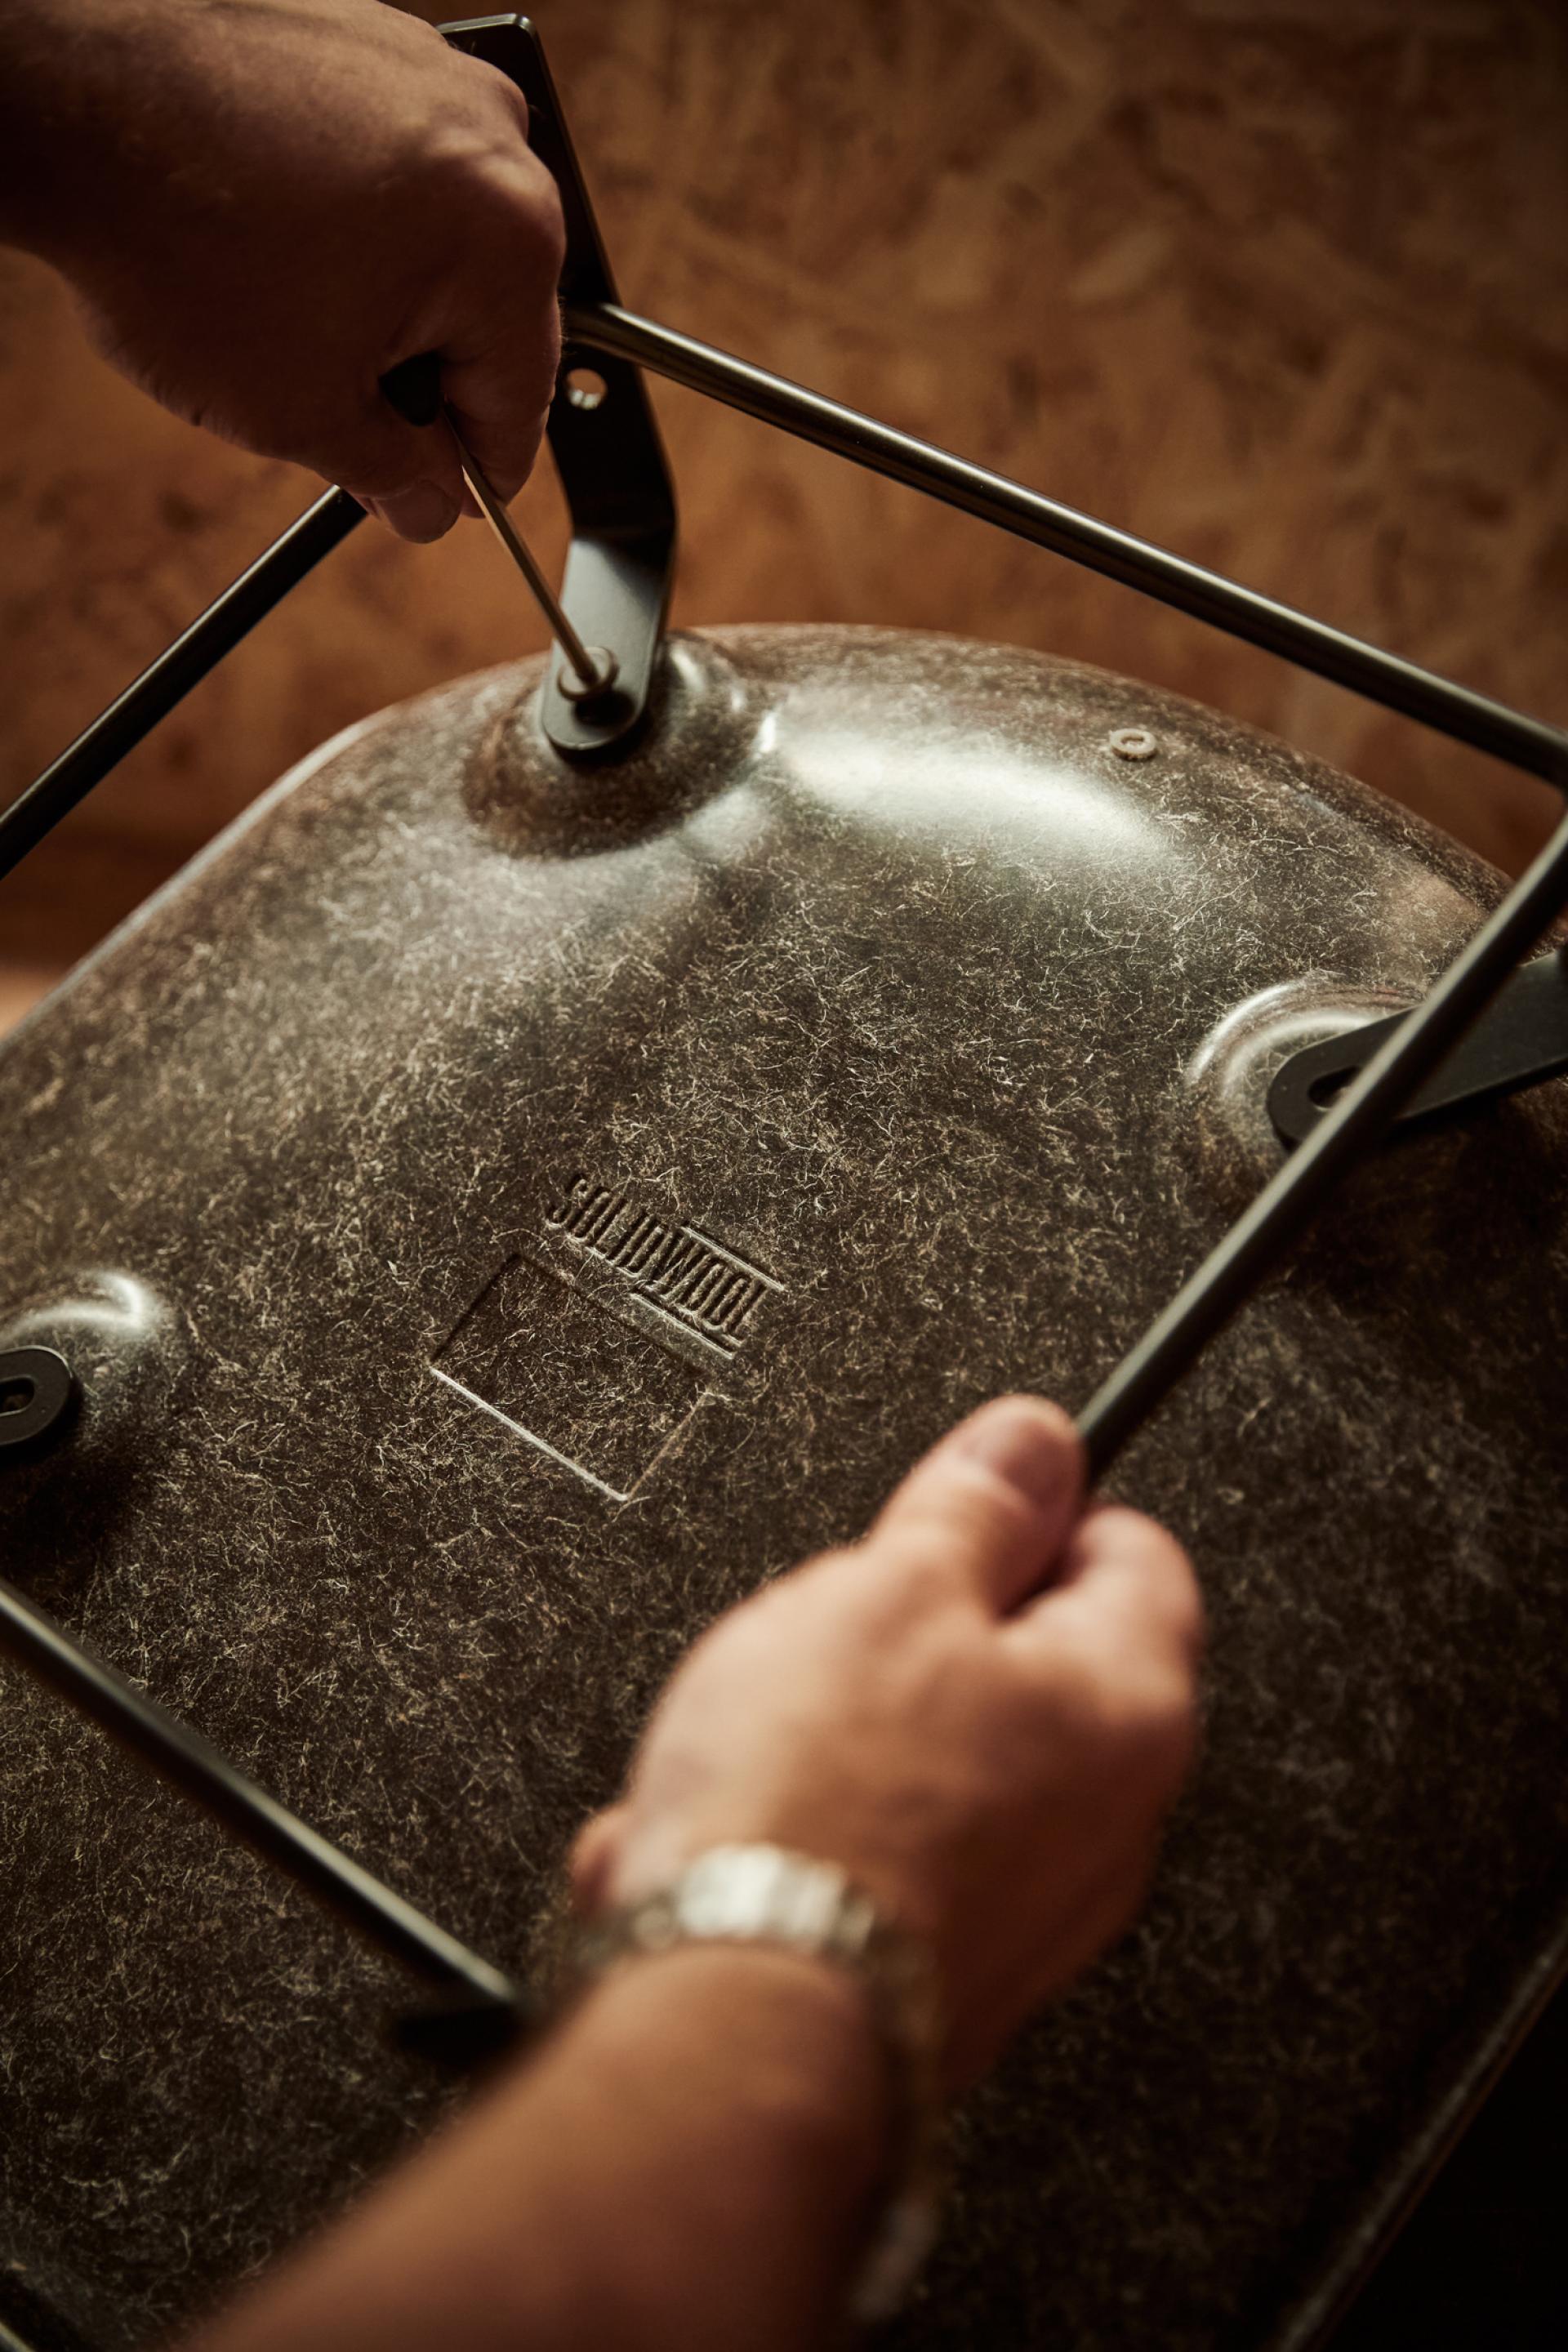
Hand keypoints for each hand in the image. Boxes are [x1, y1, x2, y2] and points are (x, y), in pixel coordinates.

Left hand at [8, 0, 562, 539]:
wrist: (68, 96)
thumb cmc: (182, 240)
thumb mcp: (301, 410)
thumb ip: (389, 472)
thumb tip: (428, 504)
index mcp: (510, 240)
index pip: (521, 398)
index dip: (474, 470)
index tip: (438, 497)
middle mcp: (495, 140)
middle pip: (486, 307)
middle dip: (419, 372)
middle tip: (338, 413)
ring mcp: (430, 72)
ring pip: (437, 233)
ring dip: (381, 290)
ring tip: (288, 311)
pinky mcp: (363, 31)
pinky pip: (384, 158)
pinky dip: (344, 211)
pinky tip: (271, 237)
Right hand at [572, 1397, 1202, 2091]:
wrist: (729, 2022)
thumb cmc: (818, 1815)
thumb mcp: (891, 1586)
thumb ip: (973, 1504)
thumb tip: (1033, 1443)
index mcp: (1127, 1706)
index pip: (1130, 1547)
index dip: (1029, 1510)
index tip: (957, 1506)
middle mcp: (1106, 1822)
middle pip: (1023, 1661)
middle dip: (913, 1630)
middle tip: (838, 1627)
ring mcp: (1025, 1910)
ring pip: (931, 1761)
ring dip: (837, 1735)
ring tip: (761, 1739)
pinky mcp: (937, 1972)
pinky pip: (872, 1858)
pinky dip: (802, 1836)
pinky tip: (733, 1834)